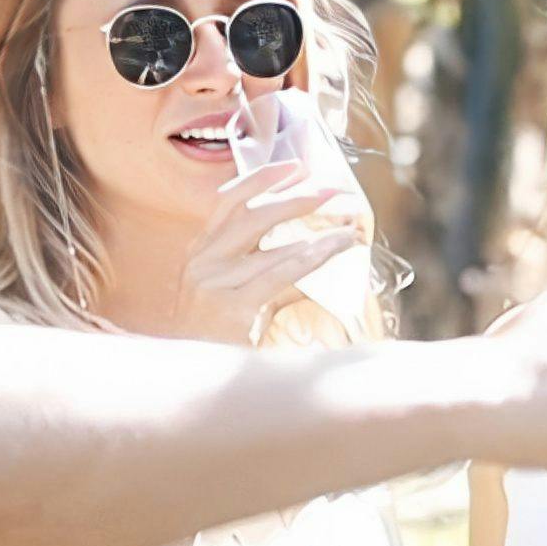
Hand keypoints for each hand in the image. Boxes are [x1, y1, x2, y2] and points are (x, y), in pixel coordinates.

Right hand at [163, 161, 368, 344]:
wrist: (196, 381)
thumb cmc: (221, 336)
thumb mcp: (239, 291)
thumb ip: (269, 266)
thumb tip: (316, 245)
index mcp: (200, 252)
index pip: (229, 201)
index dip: (262, 179)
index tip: (295, 165)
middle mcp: (202, 263)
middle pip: (253, 215)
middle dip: (297, 198)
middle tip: (333, 191)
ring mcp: (214, 286)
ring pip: (275, 247)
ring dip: (319, 235)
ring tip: (349, 230)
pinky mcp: (233, 310)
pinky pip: (282, 274)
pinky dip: (314, 257)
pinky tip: (335, 248)